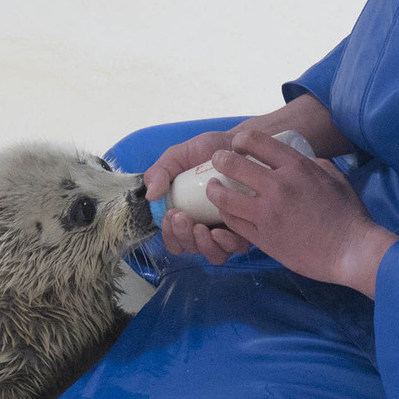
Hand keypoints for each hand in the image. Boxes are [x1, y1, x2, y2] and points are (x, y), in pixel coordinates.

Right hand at [144, 129, 253, 263]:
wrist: (240, 143)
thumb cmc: (208, 151)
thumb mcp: (178, 157)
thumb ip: (159, 172)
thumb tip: (151, 195)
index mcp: (185, 214)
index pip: (173, 239)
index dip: (169, 234)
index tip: (171, 214)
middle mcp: (204, 226)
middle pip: (190, 248)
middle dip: (183, 237)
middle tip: (183, 217)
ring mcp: (226, 230)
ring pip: (213, 255)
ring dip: (203, 246)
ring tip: (201, 228)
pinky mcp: (247, 230)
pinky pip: (236, 249)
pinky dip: (226, 245)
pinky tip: (221, 231)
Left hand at [206, 129, 398, 297]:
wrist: (351, 250)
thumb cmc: (348, 214)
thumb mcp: (334, 177)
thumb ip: (312, 164)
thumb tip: (298, 160)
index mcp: (296, 167)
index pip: (256, 141)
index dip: (240, 140)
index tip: (237, 145)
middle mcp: (278, 186)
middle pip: (232, 164)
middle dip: (220, 159)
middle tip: (217, 162)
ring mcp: (267, 213)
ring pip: (224, 197)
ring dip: (214, 190)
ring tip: (212, 188)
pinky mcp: (262, 237)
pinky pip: (233, 223)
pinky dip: (225, 215)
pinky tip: (226, 212)